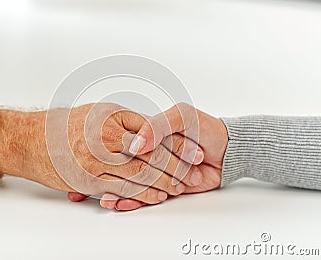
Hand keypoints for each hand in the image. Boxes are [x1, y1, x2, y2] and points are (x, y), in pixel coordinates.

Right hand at [0, 103, 203, 204]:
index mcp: (112, 117)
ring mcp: (96, 161)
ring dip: (163, 183)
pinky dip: (141, 194)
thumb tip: (152, 131)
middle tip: (193, 173)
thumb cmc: (66, 125)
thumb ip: (127, 122)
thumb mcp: (100, 112)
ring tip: (180, 187)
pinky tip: (155, 197)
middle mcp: (105, 138)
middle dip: (176, 166)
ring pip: (140, 174)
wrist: (31, 140)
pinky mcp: (88, 181)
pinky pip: (121, 189)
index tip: (195, 151)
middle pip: (151, 155)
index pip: (155, 133)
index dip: (177, 144)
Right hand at [89, 103, 227, 209]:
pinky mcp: (164, 187)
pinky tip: (117, 204)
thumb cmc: (207, 129)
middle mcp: (150, 154)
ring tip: (104, 199)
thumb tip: (136, 145)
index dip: (109, 153)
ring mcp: (156, 171)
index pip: (125, 145)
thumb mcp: (182, 117)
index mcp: (150, 135)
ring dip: (116, 192)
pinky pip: (143, 196)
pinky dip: (131, 201)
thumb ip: (158, 126)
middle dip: (109, 176)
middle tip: (91, 183)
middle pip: (125, 167)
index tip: (93, 157)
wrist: (229, 150)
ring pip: (131, 183)